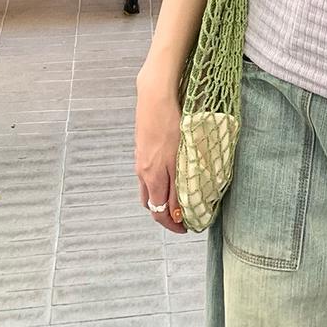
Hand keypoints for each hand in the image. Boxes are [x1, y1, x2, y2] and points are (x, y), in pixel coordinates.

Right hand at [134, 71, 187, 234]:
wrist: (155, 97)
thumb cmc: (171, 124)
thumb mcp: (179, 157)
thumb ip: (177, 185)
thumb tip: (178, 211)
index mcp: (153, 177)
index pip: (159, 212)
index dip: (172, 225)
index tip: (186, 229)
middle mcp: (143, 172)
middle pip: (150, 203)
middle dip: (164, 214)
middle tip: (182, 215)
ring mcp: (140, 160)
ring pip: (147, 188)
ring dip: (160, 197)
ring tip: (177, 195)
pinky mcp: (141, 148)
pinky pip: (146, 174)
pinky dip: (157, 181)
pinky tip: (169, 172)